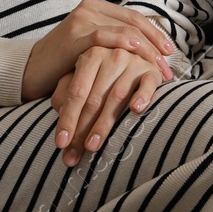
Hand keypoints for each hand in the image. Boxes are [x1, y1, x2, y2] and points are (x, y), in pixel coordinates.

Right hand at [21, 0, 176, 103]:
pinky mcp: (74, 35)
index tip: (170, 53)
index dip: (155, 34)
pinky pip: (106, 37)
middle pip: (134, 23)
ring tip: (158, 69)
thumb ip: (115, 42)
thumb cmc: (65, 64)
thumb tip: (150, 52)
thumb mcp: (93, 48)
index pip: (135, 18)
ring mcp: (82, 20)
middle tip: (168, 66)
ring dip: (146, 51)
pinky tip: (138, 53)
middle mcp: (90, 8)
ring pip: (125, 30)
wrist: (31, 71)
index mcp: (97, 8)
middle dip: (155, 45)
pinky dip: (125, 45)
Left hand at [51, 47, 165, 166]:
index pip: (77, 92)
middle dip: (82, 129)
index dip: (68, 119)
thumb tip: (59, 113)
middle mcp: (113, 56)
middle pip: (95, 98)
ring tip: (92, 146)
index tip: (60, 143)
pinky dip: (142, 96)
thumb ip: (65, 93)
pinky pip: (148, 85)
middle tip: (73, 156)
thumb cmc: (103, 74)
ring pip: (117, 96)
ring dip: (104, 123)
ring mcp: (134, 62)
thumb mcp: (80, 79)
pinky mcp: (153, 71)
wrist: (136, 57)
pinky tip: (135, 110)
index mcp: (92, 55)